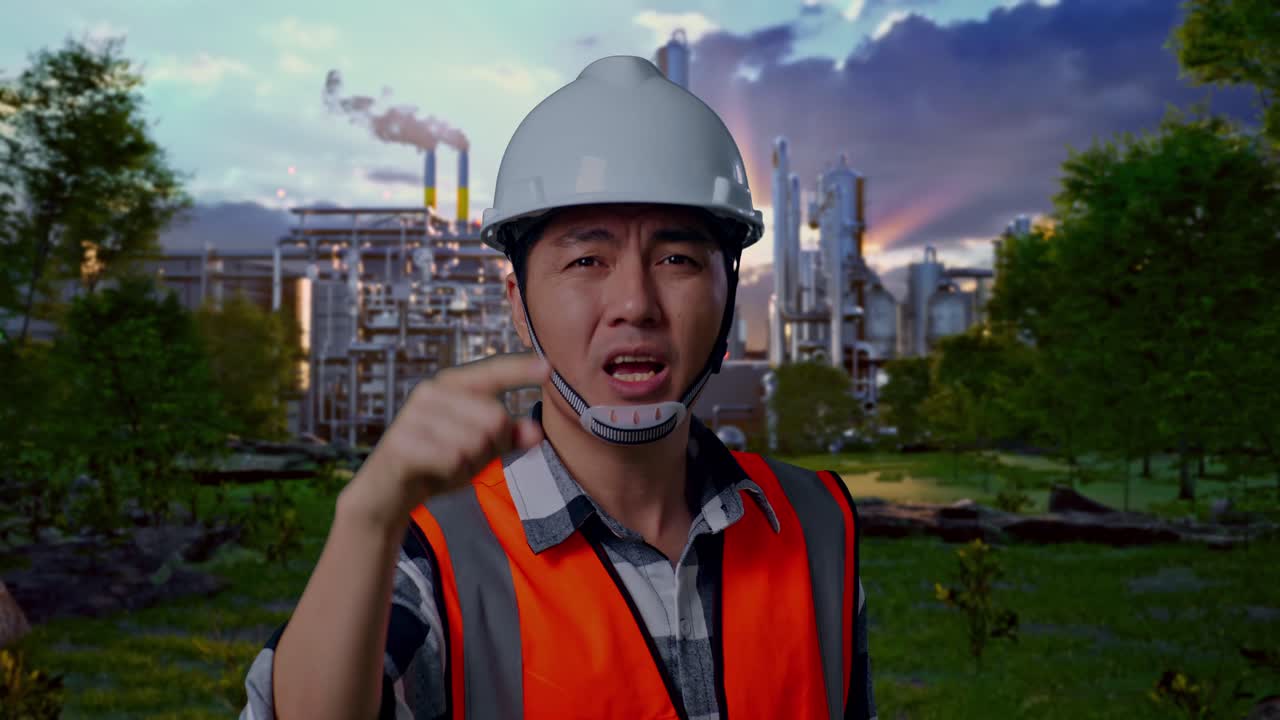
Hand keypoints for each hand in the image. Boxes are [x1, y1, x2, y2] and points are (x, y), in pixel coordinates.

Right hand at [342, 352, 549, 530]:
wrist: (387, 493)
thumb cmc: (436, 463)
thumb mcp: (479, 450)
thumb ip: (508, 439)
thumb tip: (537, 431)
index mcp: (451, 386)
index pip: (493, 372)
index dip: (521, 370)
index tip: (549, 368)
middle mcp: (431, 392)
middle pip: (495, 418)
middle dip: (491, 447)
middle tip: (467, 457)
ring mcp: (413, 415)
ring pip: (475, 441)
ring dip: (469, 463)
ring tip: (448, 465)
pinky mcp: (402, 442)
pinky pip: (453, 459)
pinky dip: (453, 473)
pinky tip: (436, 472)